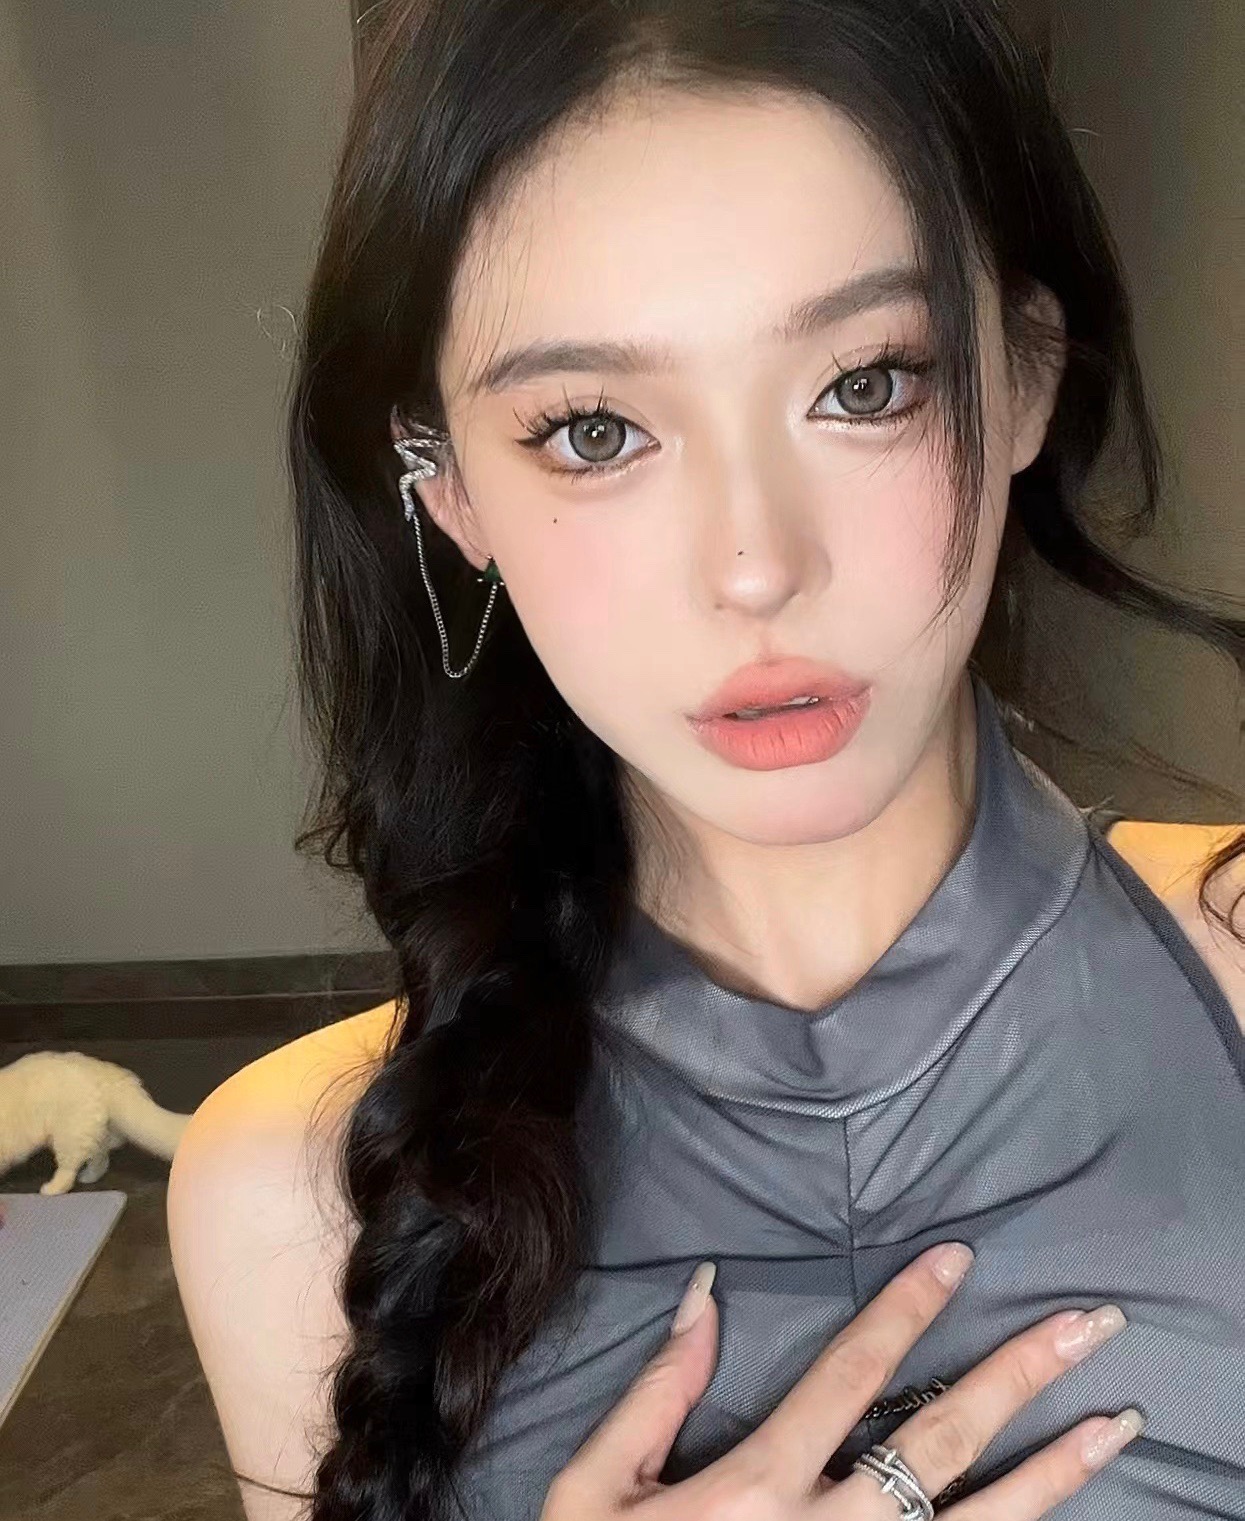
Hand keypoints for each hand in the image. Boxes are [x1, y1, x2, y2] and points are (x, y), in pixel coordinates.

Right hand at [541, 1243, 1141, 1518]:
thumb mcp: (594, 1490)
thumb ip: (655, 1393)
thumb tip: (704, 1293)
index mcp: (755, 1486)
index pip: (849, 1376)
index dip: (906, 1311)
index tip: (959, 1259)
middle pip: (939, 1443)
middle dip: (1017, 1377)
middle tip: (1087, 1324)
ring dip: (1055, 1473)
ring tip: (1116, 1425)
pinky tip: (1067, 1515)